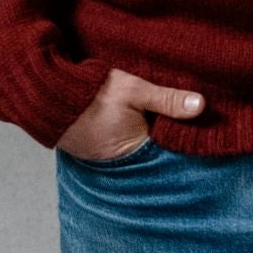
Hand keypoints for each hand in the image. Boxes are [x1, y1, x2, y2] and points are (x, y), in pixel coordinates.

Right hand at [56, 68, 205, 159]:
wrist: (48, 94)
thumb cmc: (90, 93)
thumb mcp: (133, 91)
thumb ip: (167, 100)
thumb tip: (201, 106)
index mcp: (137, 151)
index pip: (173, 151)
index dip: (188, 138)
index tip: (205, 126)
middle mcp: (125, 161)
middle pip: (159, 150)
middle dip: (172, 136)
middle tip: (193, 121)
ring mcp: (111, 157)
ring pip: (143, 146)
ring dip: (153, 133)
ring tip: (169, 119)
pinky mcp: (100, 149)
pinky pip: (127, 143)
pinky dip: (137, 133)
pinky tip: (145, 120)